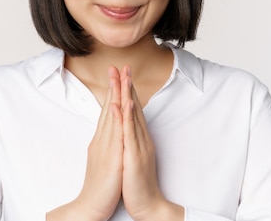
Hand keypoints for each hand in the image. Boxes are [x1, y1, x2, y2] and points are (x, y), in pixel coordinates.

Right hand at [47, 67, 123, 220]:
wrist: (90, 206)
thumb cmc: (100, 185)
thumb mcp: (104, 159)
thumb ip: (106, 143)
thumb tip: (110, 132)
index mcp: (102, 140)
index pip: (108, 111)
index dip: (113, 92)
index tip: (117, 75)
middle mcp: (102, 140)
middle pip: (108, 108)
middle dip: (114, 86)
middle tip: (117, 66)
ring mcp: (106, 147)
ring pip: (111, 116)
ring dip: (116, 95)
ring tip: (119, 77)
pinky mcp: (111, 158)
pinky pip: (115, 134)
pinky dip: (116, 118)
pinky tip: (118, 105)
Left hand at [120, 66, 183, 220]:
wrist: (148, 205)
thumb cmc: (137, 183)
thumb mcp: (133, 157)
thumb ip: (131, 141)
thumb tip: (126, 128)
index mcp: (138, 138)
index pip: (133, 110)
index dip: (127, 90)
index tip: (122, 74)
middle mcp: (141, 138)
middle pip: (134, 107)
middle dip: (128, 85)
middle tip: (123, 65)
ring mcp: (139, 146)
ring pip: (133, 116)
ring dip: (128, 94)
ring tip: (123, 76)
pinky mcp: (134, 156)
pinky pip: (129, 134)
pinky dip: (125, 118)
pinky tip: (122, 104)